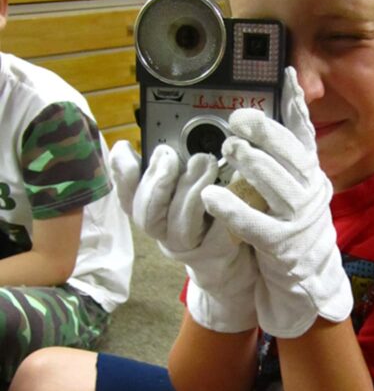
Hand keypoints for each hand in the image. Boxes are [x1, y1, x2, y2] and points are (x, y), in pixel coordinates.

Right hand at [109, 141, 257, 331]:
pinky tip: (230, 184)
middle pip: (146, 215)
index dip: (121, 174)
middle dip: (156, 180)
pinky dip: (221, 206)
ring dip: (190, 189)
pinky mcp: (216, 251)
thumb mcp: (186, 185)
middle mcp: (163, 232)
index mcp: (151, 212)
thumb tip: (167, 137)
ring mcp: (188, 246)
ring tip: (205, 162)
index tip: (126, 147)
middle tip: (169, 154)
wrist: (234, 254)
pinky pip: (216, 232)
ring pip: (180, 225)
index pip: (126, 197)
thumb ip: (174, 168)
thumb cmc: (207, 210)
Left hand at [202, 67, 352, 337]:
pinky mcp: (282, 245)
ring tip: (228, 147)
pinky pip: (257, 224)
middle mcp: (309, 191)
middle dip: (266, 134)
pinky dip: (234, 209)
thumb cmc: (293, 220)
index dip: (297, 106)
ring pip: (276, 186)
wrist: (308, 273)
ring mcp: (298, 219)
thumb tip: (286, 103)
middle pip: (291, 156)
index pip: (305, 134)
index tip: (286, 76)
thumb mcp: (297, 184)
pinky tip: (211, 196)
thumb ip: (288, 151)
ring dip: (252, 165)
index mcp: (310, 172)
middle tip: (239, 118)